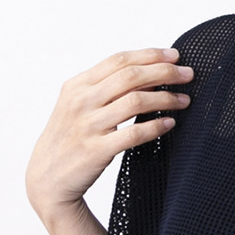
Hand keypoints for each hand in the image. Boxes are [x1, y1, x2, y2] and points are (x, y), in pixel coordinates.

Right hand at [25, 47, 192, 221]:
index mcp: (77, 86)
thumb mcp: (76, 106)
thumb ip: (103, 88)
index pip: (118, 60)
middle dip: (164, 72)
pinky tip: (170, 123)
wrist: (46, 179)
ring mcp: (88, 126)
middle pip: (130, 77)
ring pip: (135, 102)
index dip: (149, 55)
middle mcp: (81, 102)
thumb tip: (146, 73)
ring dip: (166, 98)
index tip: (174, 55)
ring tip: (184, 100)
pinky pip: (133, 134)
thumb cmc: (68, 139)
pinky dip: (155, 126)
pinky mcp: (96, 150)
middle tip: (188, 74)